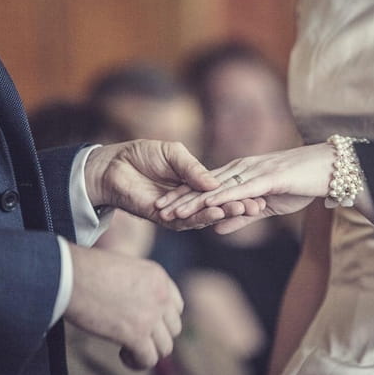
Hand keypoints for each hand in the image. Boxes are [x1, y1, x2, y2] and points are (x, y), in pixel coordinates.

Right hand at [65, 243, 182, 369]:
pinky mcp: (137, 334)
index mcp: (159, 276)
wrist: (72, 275)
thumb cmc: (86, 269)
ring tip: (126, 346)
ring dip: (147, 351)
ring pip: (165, 347)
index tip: (143, 322)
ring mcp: (151, 315)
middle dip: (156, 336)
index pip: (176, 306)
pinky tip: (122, 353)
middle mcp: (161, 296)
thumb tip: (133, 306)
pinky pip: (149, 359)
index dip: (161, 319)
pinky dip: (137, 362)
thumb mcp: (123, 268)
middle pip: (173, 328)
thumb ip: (136, 284)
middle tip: (133, 336)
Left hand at [84, 140, 262, 229]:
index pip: (220, 191)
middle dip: (238, 206)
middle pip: (218, 205)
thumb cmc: (141, 154)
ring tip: (243, 209)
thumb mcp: (174, 153)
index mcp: (192, 184)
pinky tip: (217, 211)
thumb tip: (215, 183)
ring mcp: (176, 212)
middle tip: (260, 205)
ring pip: (205, 216)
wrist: (112, 164)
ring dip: (225, 213)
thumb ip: (193, 168)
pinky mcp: (163, 219)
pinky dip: (202, 216)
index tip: (261, 192)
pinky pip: (186, 221)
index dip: (238, 193)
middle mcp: (187, 200)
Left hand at [156, 143, 333, 232]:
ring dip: (194, 200)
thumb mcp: (266, 206)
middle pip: (205, 186)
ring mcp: (253, 171)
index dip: (184, 198)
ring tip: (172, 210)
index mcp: (240, 173)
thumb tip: (217, 229)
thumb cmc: (300, 184)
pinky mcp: (268, 177)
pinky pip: (241, 188)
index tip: (164, 209)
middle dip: (180, 198)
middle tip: (157, 210)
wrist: (329, 168)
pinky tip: (207, 205)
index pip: (206, 188)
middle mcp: (242, 169)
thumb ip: (242, 216)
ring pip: (217, 188)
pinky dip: (223, 197)